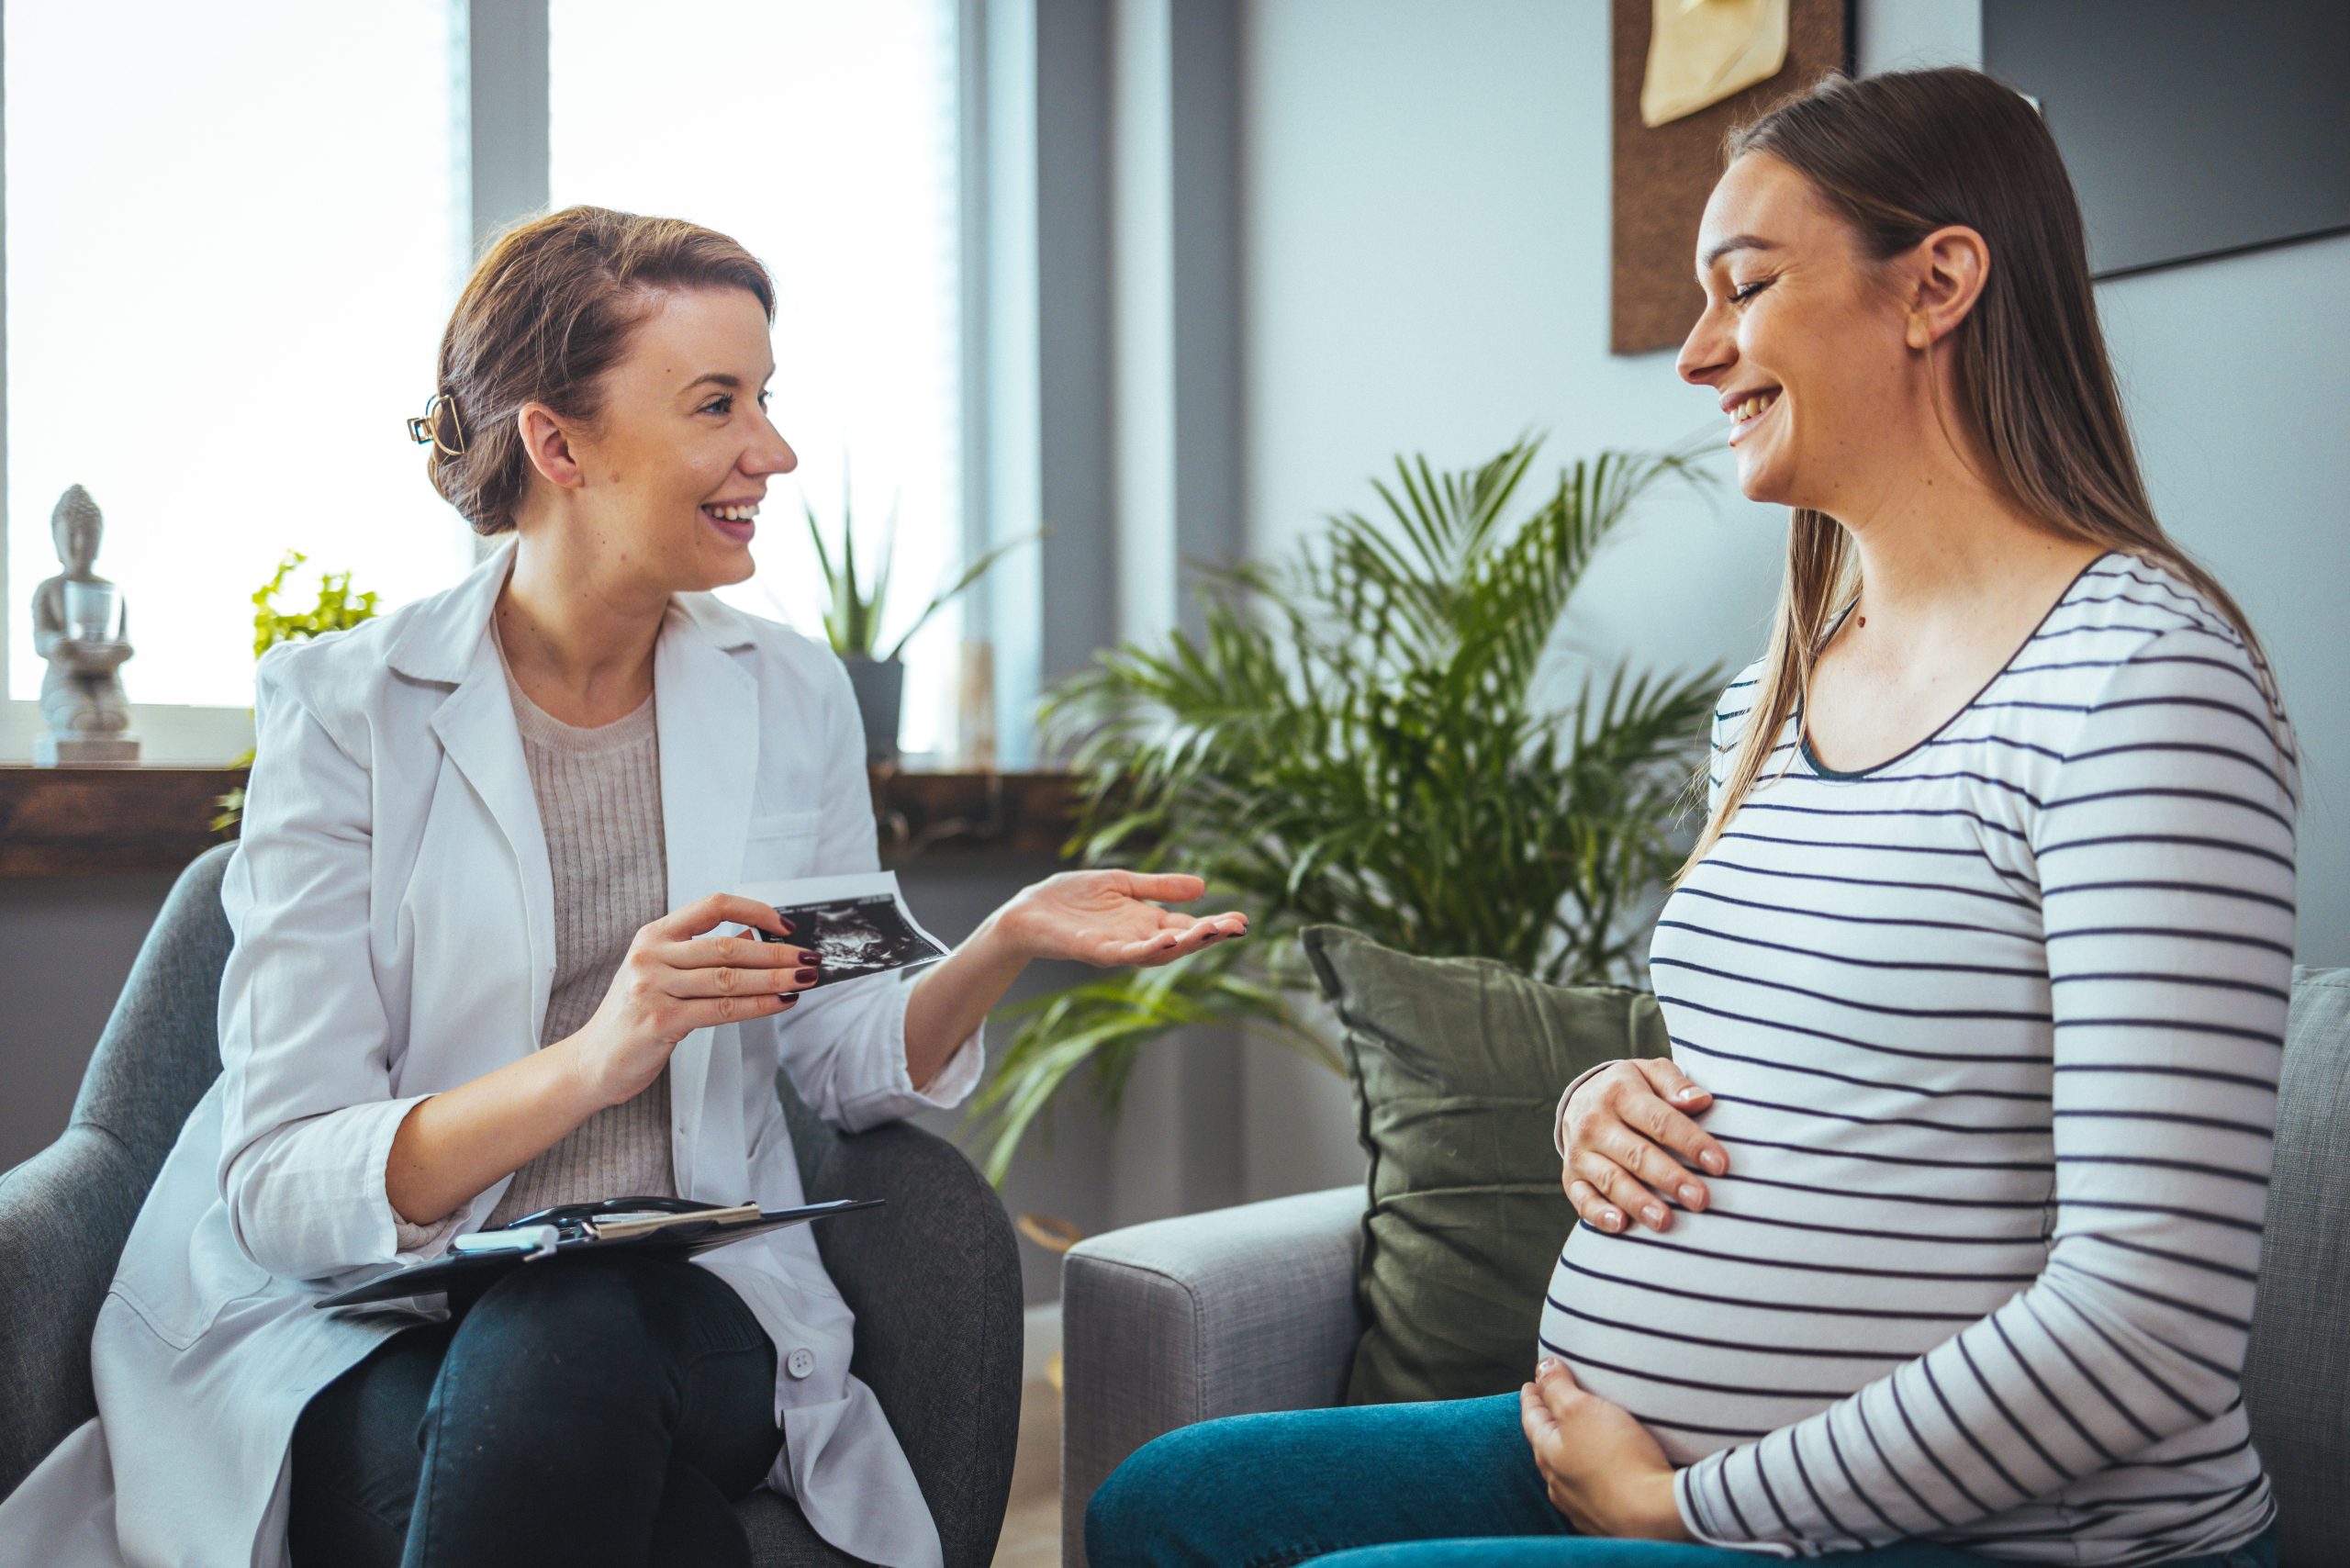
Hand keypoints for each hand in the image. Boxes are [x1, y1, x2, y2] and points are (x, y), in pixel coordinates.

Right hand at [561, 893, 821, 1107]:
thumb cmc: (633, 1016)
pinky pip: (723, 1010)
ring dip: (776, 978)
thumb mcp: (661, 973)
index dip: (755, 910)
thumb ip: (701, 953)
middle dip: (777, 952)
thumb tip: (754, 934)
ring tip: (806, 979)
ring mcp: (653, 987)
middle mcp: (651, 955)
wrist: (592, 1062)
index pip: (712, 905)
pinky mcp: (660, 1020)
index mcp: (654, 935)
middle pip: (728, 946)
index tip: (785, 925)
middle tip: (811, 958)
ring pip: (730, 978)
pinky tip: (783, 1002)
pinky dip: (760, 1005)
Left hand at [988, 870, 1246, 967]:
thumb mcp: (1122, 883)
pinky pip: (1123, 954)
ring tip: (1211, 931)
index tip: (1241, 921)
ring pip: (1157, 952)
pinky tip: (1165, 941)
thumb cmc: (1070, 898)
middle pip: (1179, 942)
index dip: (1214, 926)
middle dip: (1209, 936)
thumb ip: (1158, 887)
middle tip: (1238, 927)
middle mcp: (1135, 939)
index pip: (1186, 926)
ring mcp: (1116, 948)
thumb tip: (1203, 886)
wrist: (1027, 910)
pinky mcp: (1093, 950)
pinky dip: (1146, 950)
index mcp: (1145, 923)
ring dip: (1184, 943)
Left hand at [1519, 1359, 1688, 1540]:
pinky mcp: (1605, 1521)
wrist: (1655, 1516)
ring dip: (1570, 1451)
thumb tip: (1542, 1368)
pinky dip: (1592, 1475)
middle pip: (1547, 1445)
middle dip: (1549, 1423)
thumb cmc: (1618, 1457)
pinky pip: (1591, 1492)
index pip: (1532, 1418)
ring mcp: (1581, 1506)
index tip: (1532, 1383)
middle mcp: (1558, 1483)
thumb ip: (1557, 1387)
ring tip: (1578, 1437)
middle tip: (1551, 1404)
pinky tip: (1601, 1473)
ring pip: (1568, 1471)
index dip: (1533, 1396)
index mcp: (1547, 1454)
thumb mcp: (1581, 1409)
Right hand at [1560, 1057, 1725, 1234]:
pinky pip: (1581, 1198)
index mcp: (1618, 1092)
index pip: (1659, 1120)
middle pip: (1636, 1154)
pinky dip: (1598, 1213)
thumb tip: (1701, 1101)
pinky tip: (1621, 1225)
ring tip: (1665, 1221)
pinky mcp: (1571, 1177)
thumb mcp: (1650, 1073)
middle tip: (1700, 1200)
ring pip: (1611, 1179)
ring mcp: (1579, 1152)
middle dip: (1669, 1178)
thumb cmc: (1630, 1090)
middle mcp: (1595, 1122)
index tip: (1720, 1165)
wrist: (1580, 1099)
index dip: (1691, 1142)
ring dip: (1638, 1202)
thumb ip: (1675, 1084)